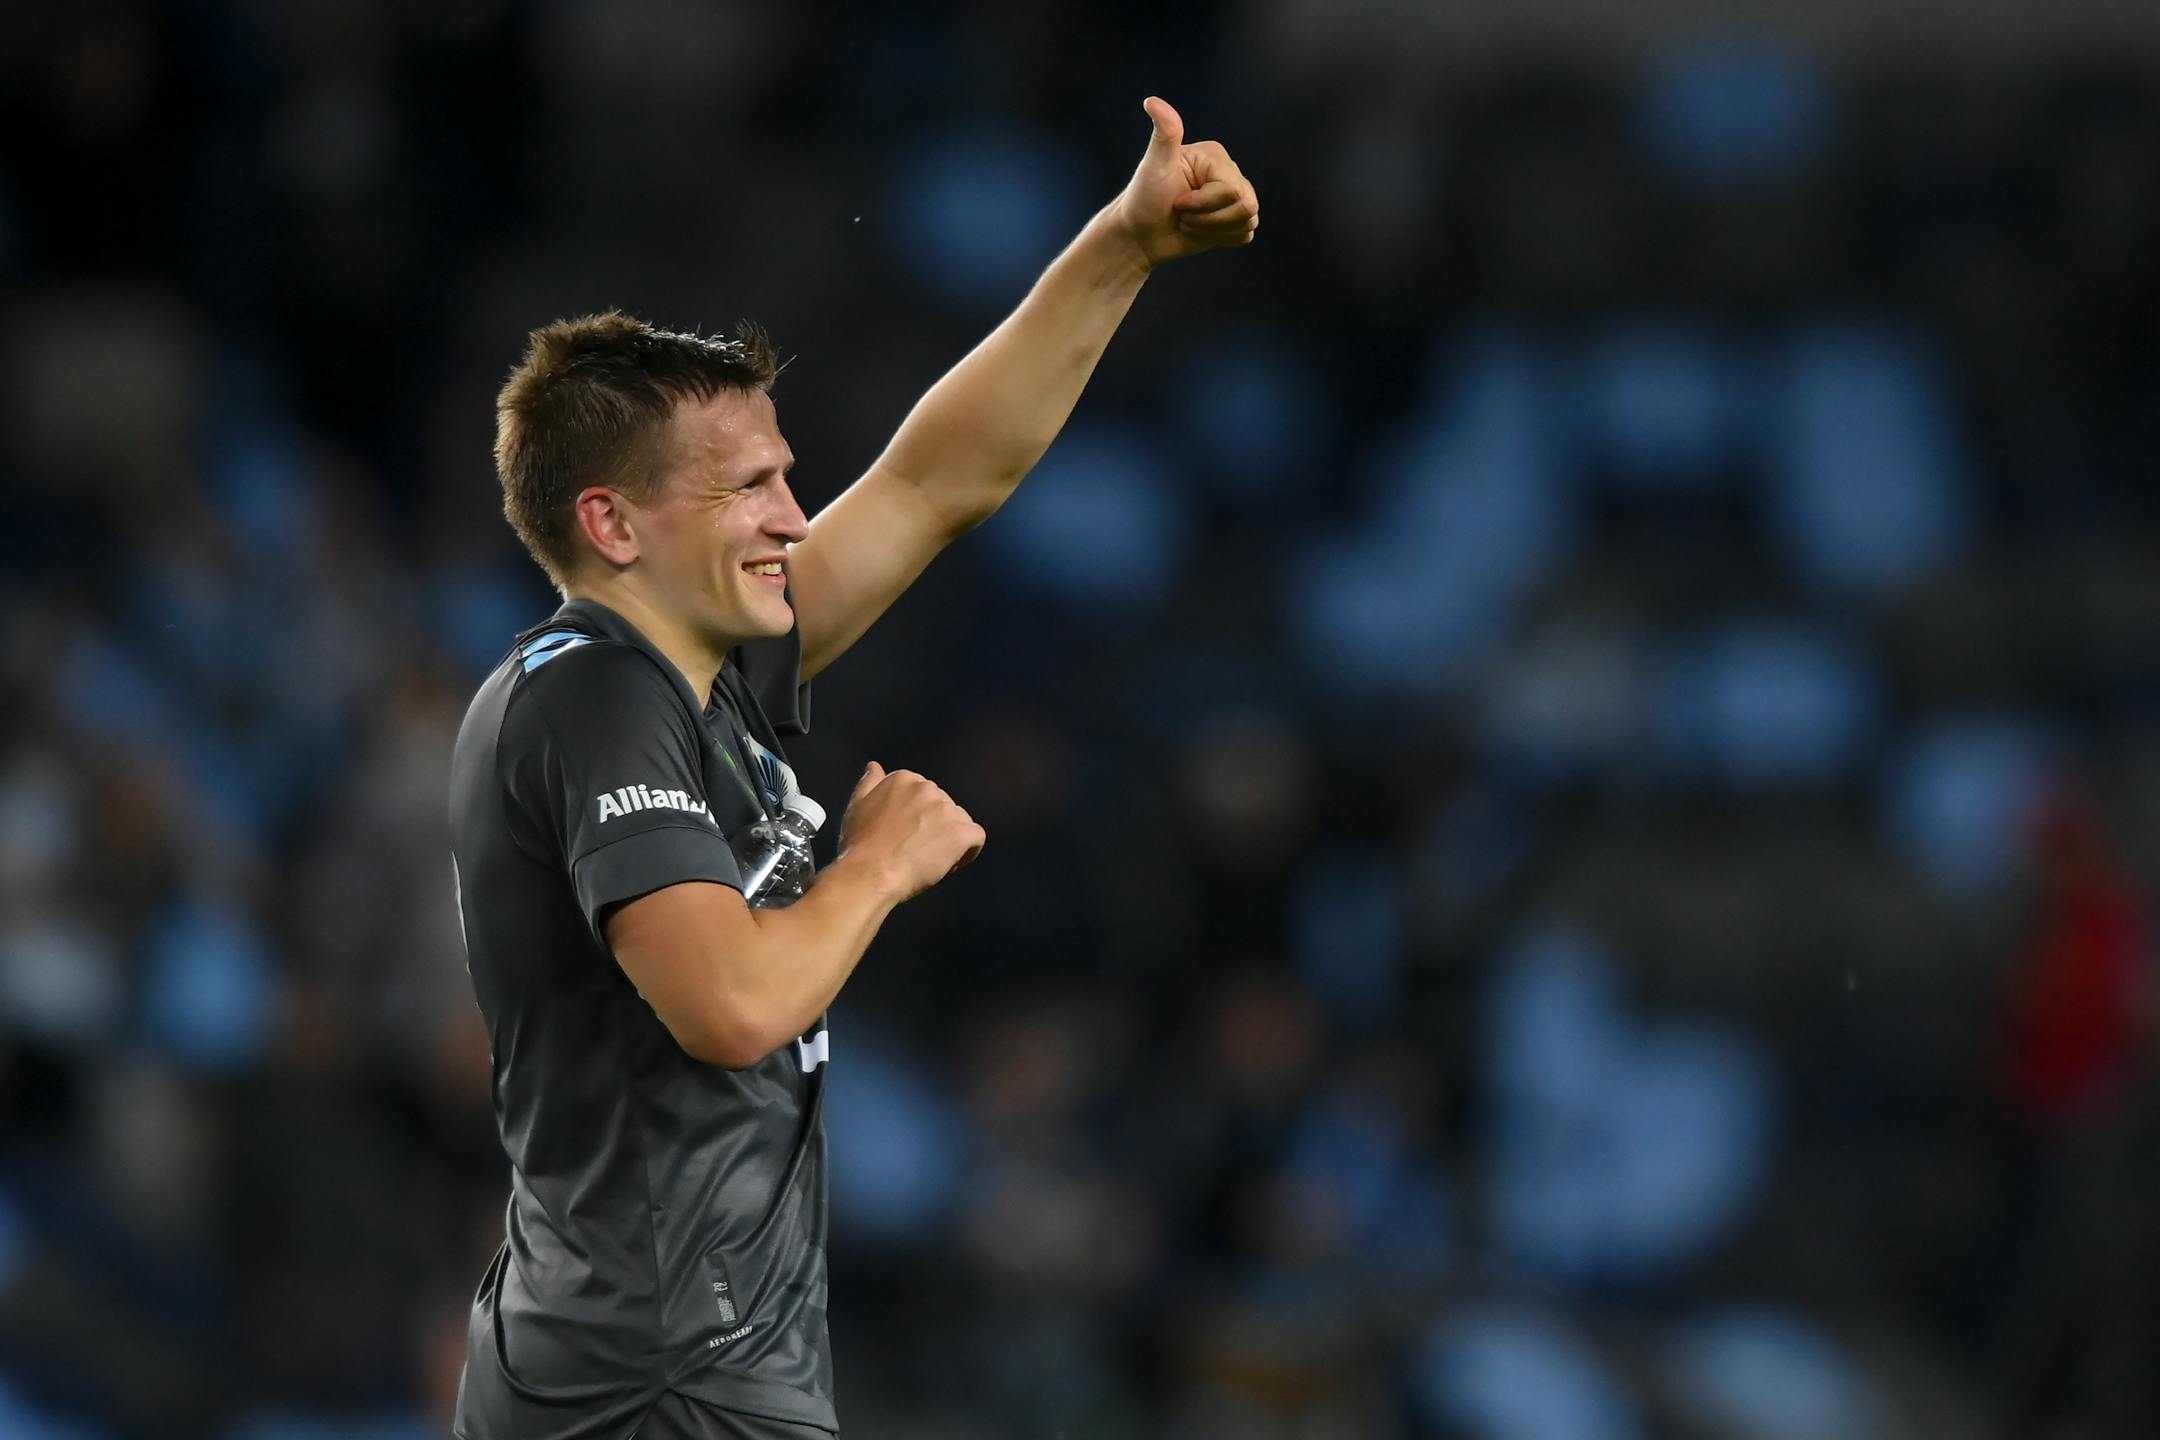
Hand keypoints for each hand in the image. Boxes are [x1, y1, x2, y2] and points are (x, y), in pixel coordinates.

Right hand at [837, 761, 985, 901]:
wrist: (871, 873)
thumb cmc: (860, 845)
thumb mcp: (857, 806)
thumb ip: (870, 783)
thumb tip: (875, 767)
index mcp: (905, 779)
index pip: (924, 794)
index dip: (918, 817)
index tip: (906, 834)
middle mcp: (928, 788)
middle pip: (943, 807)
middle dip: (935, 826)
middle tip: (916, 849)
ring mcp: (946, 809)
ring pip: (960, 822)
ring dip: (950, 838)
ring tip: (930, 859)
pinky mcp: (961, 832)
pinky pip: (976, 837)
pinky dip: (968, 851)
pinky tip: (951, 862)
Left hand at [1112, 96, 1259, 268]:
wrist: (1140, 234)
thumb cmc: (1143, 199)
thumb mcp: (1153, 166)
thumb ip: (1164, 134)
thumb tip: (1152, 101)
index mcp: (1215, 157)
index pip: (1231, 189)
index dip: (1204, 204)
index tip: (1177, 203)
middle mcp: (1229, 173)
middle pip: (1246, 205)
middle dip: (1209, 220)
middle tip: (1183, 215)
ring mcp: (1234, 197)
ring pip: (1248, 220)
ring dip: (1214, 230)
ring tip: (1191, 223)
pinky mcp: (1233, 220)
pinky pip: (1246, 234)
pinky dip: (1223, 239)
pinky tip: (1203, 232)